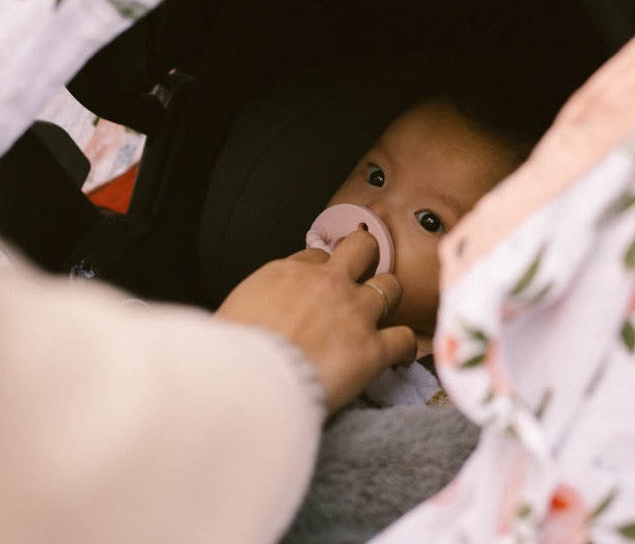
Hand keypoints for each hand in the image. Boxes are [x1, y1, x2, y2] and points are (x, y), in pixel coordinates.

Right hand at [215, 229, 416, 413]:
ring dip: (388, 298)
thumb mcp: (231, 314)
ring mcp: (354, 313)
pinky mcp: (372, 349)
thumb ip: (254, 305)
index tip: (319, 284)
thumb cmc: (228, 357)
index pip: (315, 256)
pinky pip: (405, 338)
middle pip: (362, 247)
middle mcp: (326, 283)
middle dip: (366, 257)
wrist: (244, 386)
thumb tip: (254, 317)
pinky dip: (406, 348)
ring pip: (390, 286)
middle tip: (364, 274)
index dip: (321, 270)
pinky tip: (402, 357)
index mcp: (287, 273)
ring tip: (385, 313)